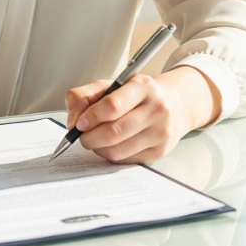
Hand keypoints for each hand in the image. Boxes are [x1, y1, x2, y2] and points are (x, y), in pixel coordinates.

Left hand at [65, 67, 221, 163]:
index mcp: (142, 86)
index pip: (111, 106)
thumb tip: (72, 119)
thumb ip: (84, 95)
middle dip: (89, 137)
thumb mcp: (110, 85)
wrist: (172, 106)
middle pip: (113, 132)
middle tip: (81, 136)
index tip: (78, 123)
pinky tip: (110, 145)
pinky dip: (111, 155)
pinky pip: (126, 160)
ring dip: (98, 148)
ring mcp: (160, 132)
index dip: (91, 117)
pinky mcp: (160, 151)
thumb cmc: (135, 95)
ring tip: (94, 140)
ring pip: (118, 150)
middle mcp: (156, 108)